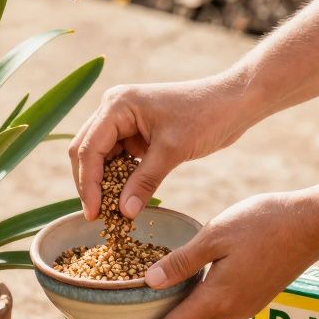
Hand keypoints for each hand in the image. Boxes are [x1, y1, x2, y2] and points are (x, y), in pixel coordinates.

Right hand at [69, 74, 259, 219]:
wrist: (233, 102)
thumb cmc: (205, 117)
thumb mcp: (173, 151)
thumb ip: (145, 181)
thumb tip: (123, 213)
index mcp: (117, 105)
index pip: (88, 149)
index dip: (88, 184)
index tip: (93, 213)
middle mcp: (113, 108)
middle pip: (85, 150)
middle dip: (89, 183)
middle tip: (96, 216)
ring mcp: (123, 119)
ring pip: (99, 155)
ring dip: (103, 182)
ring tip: (109, 211)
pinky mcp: (135, 130)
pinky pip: (117, 157)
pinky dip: (118, 177)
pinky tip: (123, 198)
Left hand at [116, 192, 318, 318]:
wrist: (313, 224)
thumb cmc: (263, 224)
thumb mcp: (214, 236)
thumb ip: (182, 262)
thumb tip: (149, 283)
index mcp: (219, 298)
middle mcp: (232, 310)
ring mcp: (246, 306)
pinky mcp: (254, 297)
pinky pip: (214, 313)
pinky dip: (190, 314)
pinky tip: (179, 303)